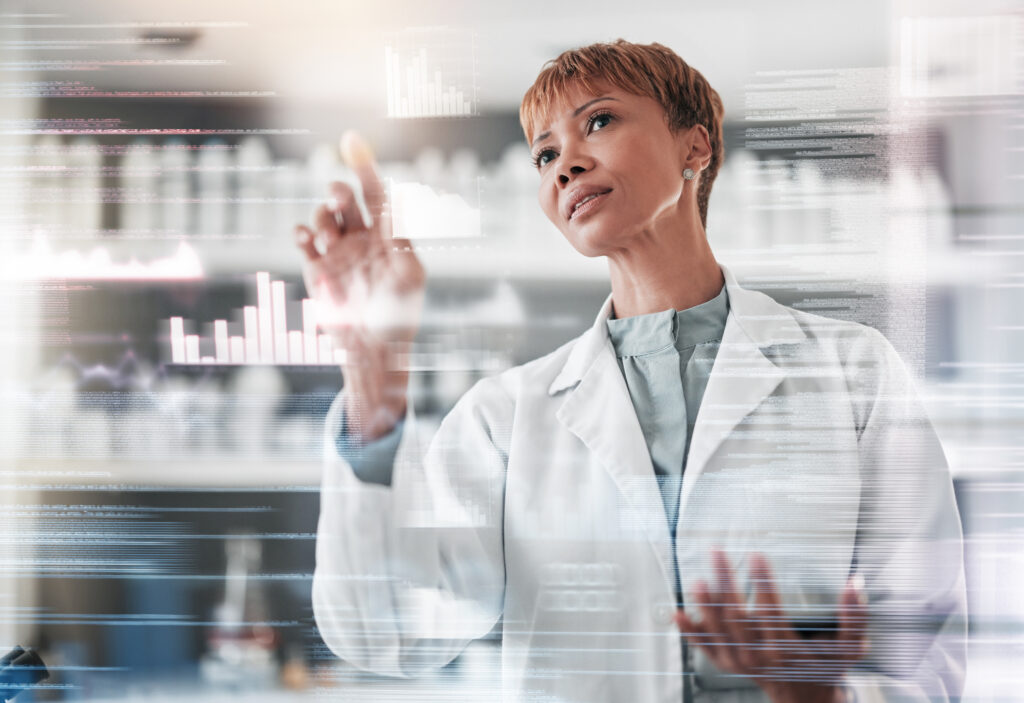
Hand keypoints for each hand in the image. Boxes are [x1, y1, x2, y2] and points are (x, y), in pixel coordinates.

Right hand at [294, 131, 424, 440]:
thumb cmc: (398, 316)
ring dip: (323, 218)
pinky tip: (306, 239)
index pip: (376, 192)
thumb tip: (400, 199)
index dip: (364, 165)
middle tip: (339, 199)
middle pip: (345, 199)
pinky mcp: (317, 269)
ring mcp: (338, 252)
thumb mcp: (409, 276)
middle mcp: (362, 238)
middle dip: (340, 192)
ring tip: (328, 238)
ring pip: (323, 216)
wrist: (372, 350)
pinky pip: (303, 240)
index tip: (350, 138)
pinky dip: (301, 233)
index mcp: (388, 235)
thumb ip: (402, 239)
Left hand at [675, 550, 867, 702]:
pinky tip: (676, 613)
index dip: (762, 581)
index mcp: (787, 648)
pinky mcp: (728, 665)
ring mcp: (740, 662)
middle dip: (725, 580)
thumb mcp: (849, 647)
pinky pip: (705, 647)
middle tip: (718, 553)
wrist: (805, 700)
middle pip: (736, 614)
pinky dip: (690, 631)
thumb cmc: (826, 668)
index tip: (757, 555)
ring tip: (698, 576)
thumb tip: (855, 583)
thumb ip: (854, 616)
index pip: (770, 609)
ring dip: (705, 603)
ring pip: (718, 629)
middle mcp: (760, 656)